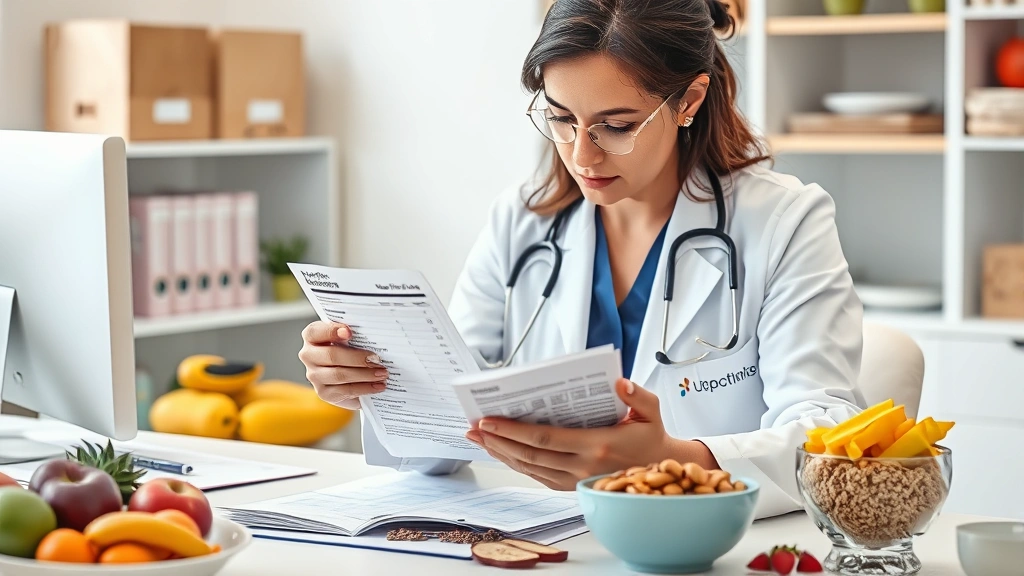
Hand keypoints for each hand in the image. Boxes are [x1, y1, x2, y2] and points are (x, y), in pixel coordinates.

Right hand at [298, 321, 388, 409]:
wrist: (348, 373)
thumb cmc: (349, 348)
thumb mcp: (350, 336)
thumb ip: (355, 332)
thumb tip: (375, 335)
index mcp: (312, 336)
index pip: (315, 331)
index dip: (332, 331)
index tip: (350, 332)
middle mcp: (308, 355)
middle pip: (331, 355)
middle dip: (357, 358)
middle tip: (377, 359)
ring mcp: (314, 375)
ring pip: (340, 375)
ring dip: (365, 374)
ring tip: (382, 373)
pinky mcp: (324, 393)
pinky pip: (345, 391)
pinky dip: (364, 388)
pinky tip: (377, 386)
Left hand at [465, 378, 717, 489]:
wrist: (661, 471)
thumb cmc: (651, 436)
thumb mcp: (653, 411)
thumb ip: (638, 395)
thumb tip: (619, 382)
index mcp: (599, 445)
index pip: (546, 439)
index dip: (514, 431)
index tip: (489, 419)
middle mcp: (583, 466)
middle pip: (531, 455)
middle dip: (498, 440)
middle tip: (474, 425)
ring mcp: (576, 480)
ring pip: (530, 468)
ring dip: (501, 453)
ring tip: (478, 437)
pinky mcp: (572, 486)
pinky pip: (537, 476)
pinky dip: (516, 463)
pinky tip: (501, 450)